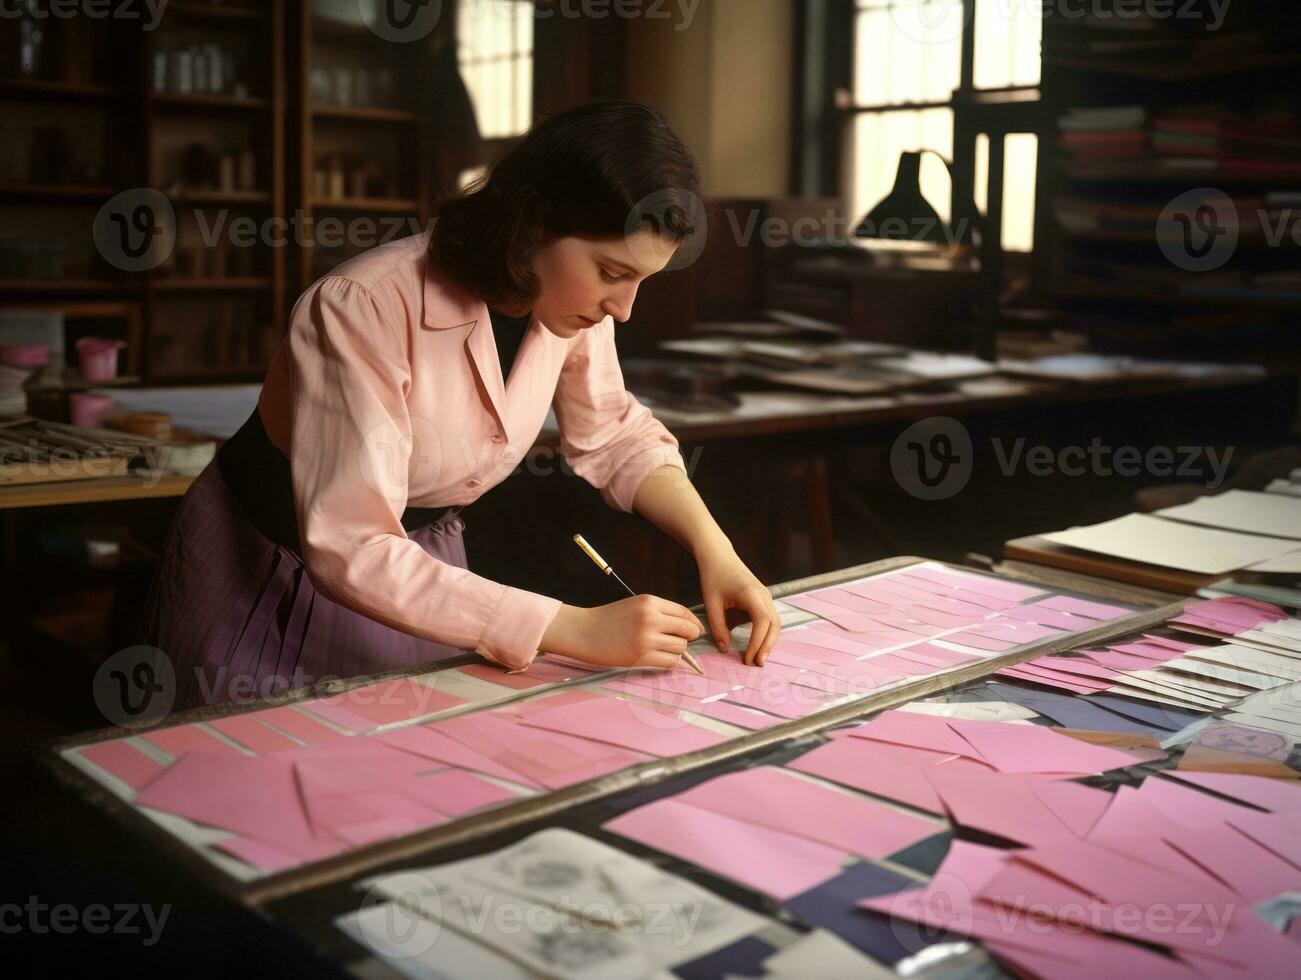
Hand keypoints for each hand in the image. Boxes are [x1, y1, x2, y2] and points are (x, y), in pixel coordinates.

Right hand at [539, 596, 701, 669]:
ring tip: (662, 649)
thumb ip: (659, 612)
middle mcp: (651, 618)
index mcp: (650, 602)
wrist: (584, 631)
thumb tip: (686, 626)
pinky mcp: (641, 656)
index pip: (684, 612)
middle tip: (679, 641)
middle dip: (688, 637)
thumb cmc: (609, 619)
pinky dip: (669, 662)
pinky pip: (670, 662)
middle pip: (688, 630)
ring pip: (681, 647)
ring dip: (676, 651)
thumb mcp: (635, 605)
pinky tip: (659, 658)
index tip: (696, 630)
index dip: (694, 623)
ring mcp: (647, 638)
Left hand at [698, 545, 779, 665]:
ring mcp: (766, 596)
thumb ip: (718, 627)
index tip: (748, 658)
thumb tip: (725, 649)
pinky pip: (771, 619)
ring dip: (769, 642)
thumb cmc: (713, 576)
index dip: (757, 642)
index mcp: (751, 593)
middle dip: (767, 646)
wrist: (718, 556)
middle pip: (774, 625)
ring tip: (759, 659)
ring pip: (775, 623)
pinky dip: (767, 634)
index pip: (762, 622)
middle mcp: (764, 595)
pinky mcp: (763, 599)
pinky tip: (759, 646)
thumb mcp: (711, 602)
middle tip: (756, 665)